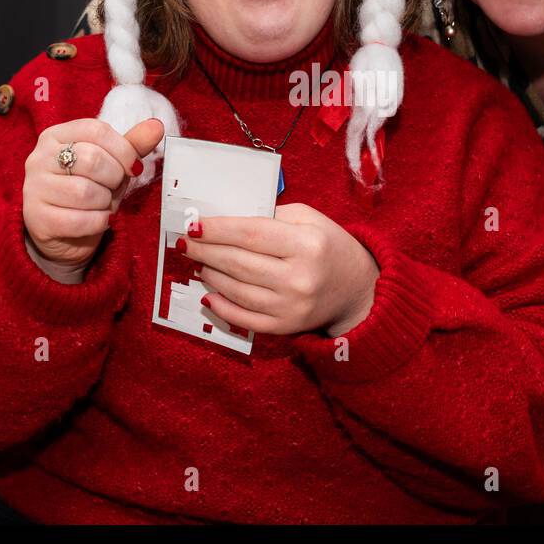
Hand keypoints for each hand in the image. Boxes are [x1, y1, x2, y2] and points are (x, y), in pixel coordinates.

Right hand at [22, 117, 164, 268]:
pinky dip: (98, 222)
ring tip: (102, 204)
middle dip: (114, 178)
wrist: (66, 233)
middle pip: (91, 159)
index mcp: (56, 136)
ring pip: (84, 192)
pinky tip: (99, 220)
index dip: (123, 149)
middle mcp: (39, 158)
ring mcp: (34, 188)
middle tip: (113, 188)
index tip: (133, 166)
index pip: (95, 130)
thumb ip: (132, 146)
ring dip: (105, 202)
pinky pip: (78, 220)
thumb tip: (157, 126)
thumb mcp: (112, 165)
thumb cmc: (90, 191)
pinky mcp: (36, 218)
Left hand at [181, 202, 378, 336]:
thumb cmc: (329, 246)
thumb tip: (225, 219)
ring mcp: (291, 307)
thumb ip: (270, 215)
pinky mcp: (285, 328)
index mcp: (308, 244)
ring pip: (237, 290)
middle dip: (206, 251)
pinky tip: (209, 292)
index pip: (251, 233)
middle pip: (238, 262)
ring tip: (198, 262)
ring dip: (210, 274)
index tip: (194, 225)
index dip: (218, 229)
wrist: (356, 289)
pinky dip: (221, 306)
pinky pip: (244, 318)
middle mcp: (299, 278)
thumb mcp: (309, 218)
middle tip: (186, 242)